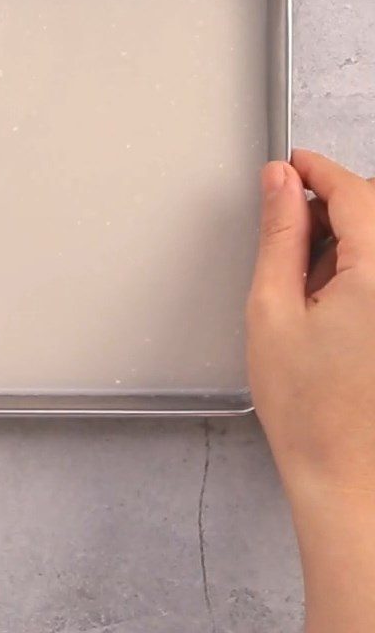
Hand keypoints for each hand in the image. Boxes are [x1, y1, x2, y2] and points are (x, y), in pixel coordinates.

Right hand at [247, 149, 374, 632]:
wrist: (345, 474)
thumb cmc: (309, 408)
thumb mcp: (272, 308)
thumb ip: (279, 235)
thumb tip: (279, 185)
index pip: (355, 192)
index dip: (317, 170)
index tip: (290, 164)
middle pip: (374, 211)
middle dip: (329, 205)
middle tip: (285, 226)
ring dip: (346, 239)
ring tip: (306, 282)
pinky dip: (361, 266)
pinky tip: (332, 297)